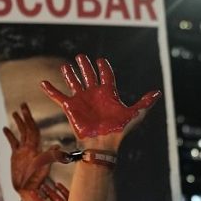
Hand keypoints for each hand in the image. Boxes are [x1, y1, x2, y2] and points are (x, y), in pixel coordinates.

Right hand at [3, 103, 69, 200]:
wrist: (28, 190)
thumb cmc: (36, 180)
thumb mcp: (43, 166)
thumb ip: (50, 156)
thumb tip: (58, 146)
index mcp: (36, 147)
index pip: (33, 129)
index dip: (30, 119)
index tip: (26, 110)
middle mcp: (30, 147)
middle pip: (28, 128)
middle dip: (25, 117)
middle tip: (22, 105)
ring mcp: (23, 151)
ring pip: (21, 134)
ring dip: (18, 123)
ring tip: (14, 113)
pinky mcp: (16, 156)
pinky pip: (13, 143)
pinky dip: (9, 135)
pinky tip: (5, 128)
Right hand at [41, 54, 159, 146]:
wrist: (103, 144)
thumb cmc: (119, 130)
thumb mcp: (134, 114)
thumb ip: (144, 103)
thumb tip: (158, 92)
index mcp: (108, 94)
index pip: (106, 76)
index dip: (104, 68)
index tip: (101, 60)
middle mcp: (94, 95)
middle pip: (88, 76)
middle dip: (85, 66)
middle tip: (81, 56)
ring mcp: (81, 100)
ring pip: (74, 83)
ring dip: (70, 74)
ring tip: (66, 65)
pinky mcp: (70, 108)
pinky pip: (58, 96)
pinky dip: (50, 90)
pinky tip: (43, 83)